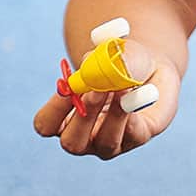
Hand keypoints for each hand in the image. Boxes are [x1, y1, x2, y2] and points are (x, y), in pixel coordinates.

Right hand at [33, 41, 179, 160]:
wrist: (149, 68)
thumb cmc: (119, 62)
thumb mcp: (112, 53)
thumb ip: (100, 58)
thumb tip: (92, 64)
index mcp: (63, 119)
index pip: (46, 124)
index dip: (54, 108)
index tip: (68, 84)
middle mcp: (83, 136)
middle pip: (72, 141)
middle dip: (85, 114)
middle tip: (98, 90)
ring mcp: (109, 142)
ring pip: (106, 142)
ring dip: (115, 113)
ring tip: (125, 87)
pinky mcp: (137, 139)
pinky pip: (134, 135)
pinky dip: (136, 114)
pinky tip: (142, 95)